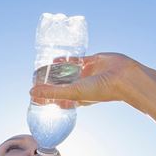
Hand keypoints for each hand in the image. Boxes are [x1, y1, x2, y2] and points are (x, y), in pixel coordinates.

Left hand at [30, 52, 154, 108]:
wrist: (124, 77)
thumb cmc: (100, 90)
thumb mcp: (72, 93)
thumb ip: (52, 92)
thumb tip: (31, 93)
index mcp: (76, 98)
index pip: (56, 99)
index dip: (45, 97)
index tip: (32, 93)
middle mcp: (80, 86)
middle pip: (60, 84)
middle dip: (49, 82)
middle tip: (35, 77)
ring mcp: (86, 74)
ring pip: (67, 72)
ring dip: (57, 69)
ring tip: (43, 66)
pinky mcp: (91, 62)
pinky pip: (76, 60)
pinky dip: (67, 59)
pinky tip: (56, 57)